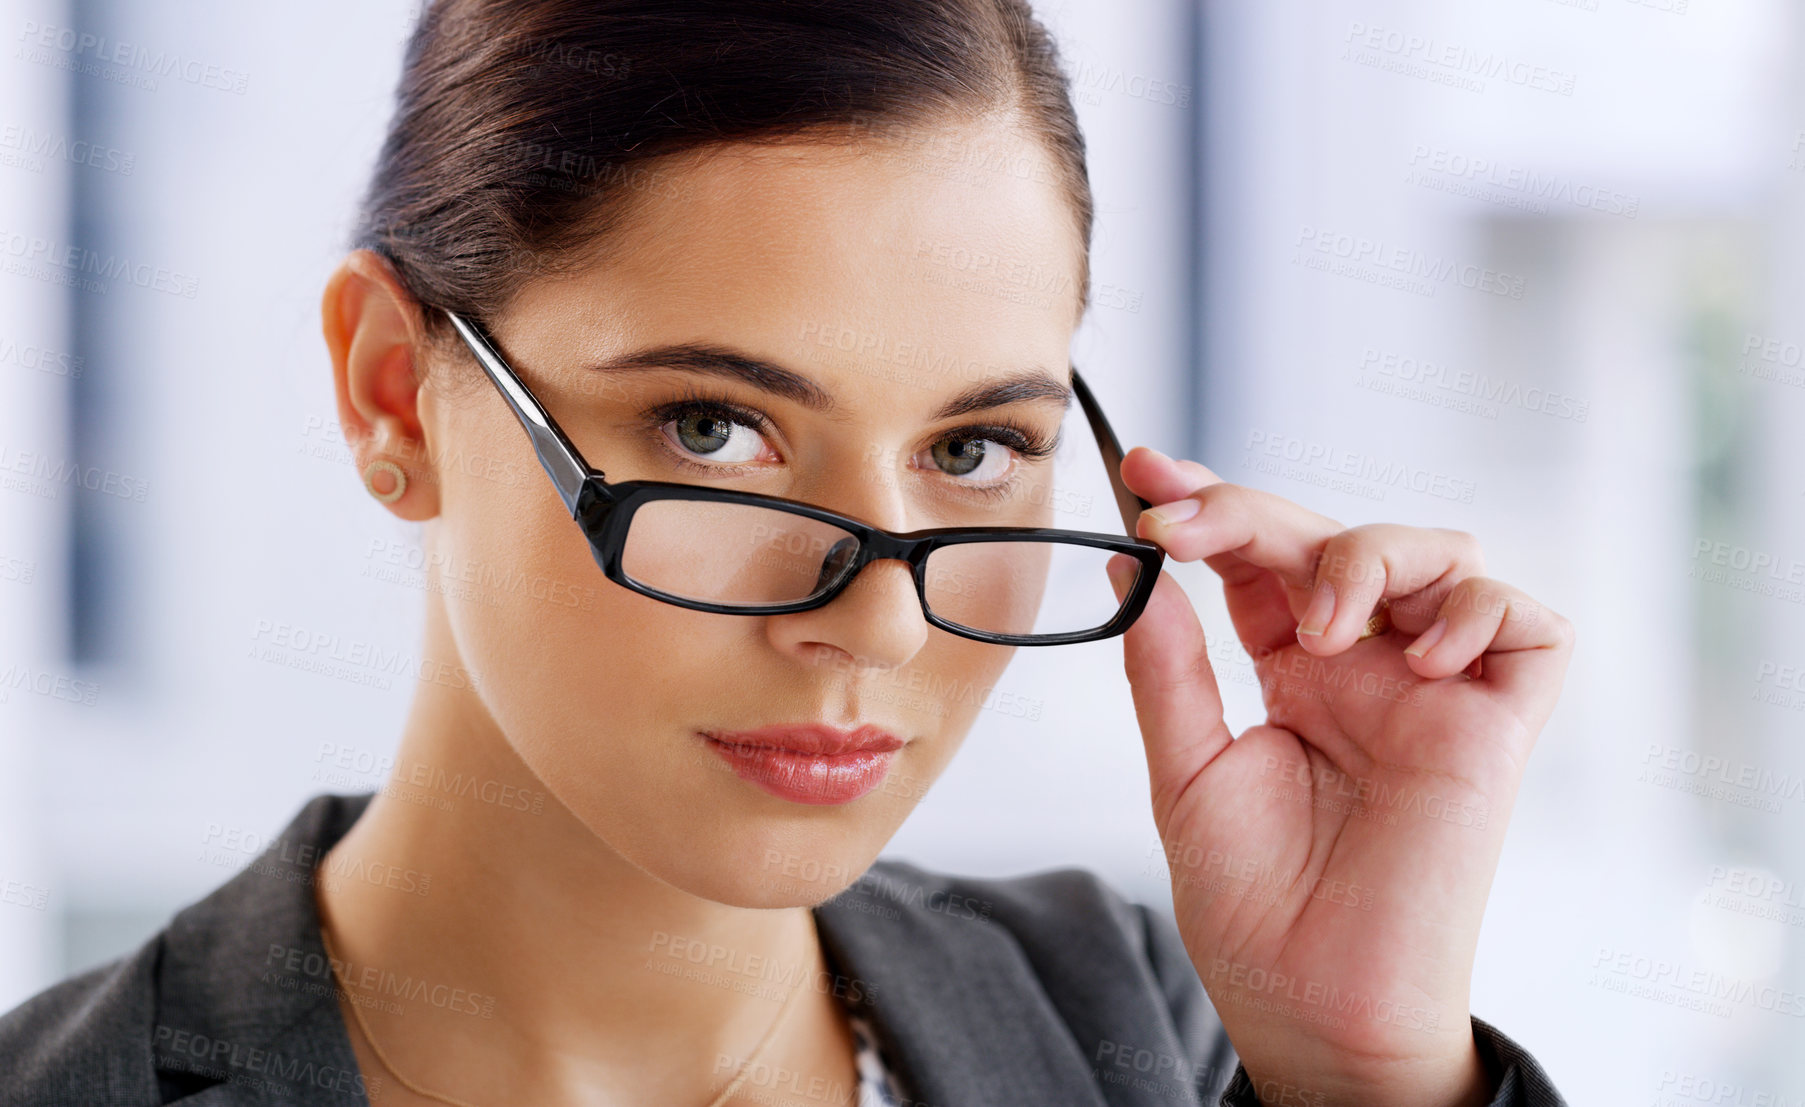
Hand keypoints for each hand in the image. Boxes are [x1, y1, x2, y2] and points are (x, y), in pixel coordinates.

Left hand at [1103, 447, 1574, 1106]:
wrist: (1311, 1004)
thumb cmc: (1255, 909)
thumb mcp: (1187, 771)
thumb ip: (1168, 668)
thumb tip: (1133, 569)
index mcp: (1292, 673)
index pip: (1261, 559)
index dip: (1212, 506)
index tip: (1144, 476)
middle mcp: (1366, 668)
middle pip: (1335, 537)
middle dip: (1254, 512)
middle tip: (1185, 524)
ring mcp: (1434, 691)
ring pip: (1441, 551)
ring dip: (1365, 556)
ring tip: (1313, 626)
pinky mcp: (1498, 727)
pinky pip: (1526, 626)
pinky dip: (1476, 612)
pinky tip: (1414, 659)